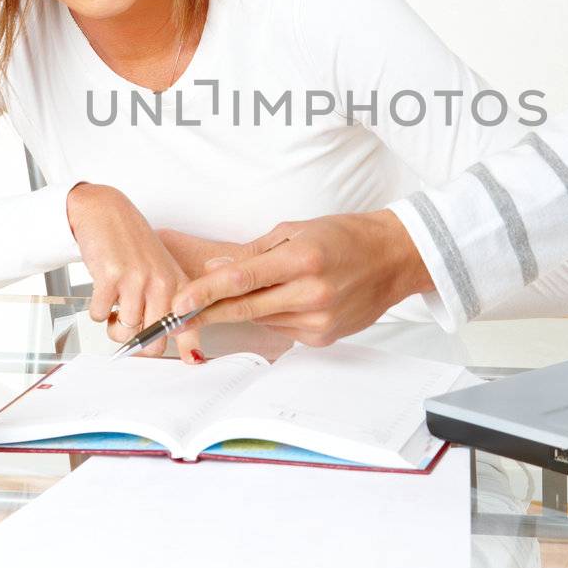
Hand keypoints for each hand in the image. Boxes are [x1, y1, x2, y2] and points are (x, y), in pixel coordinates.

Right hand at [65, 183, 201, 360]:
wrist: (105, 213)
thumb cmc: (133, 245)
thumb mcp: (160, 272)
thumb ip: (167, 305)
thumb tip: (173, 346)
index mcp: (177, 283)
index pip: (188, 324)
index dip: (188, 347)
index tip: (193, 361)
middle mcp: (160, 283)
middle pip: (153, 340)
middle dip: (136, 342)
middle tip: (129, 326)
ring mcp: (136, 280)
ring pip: (124, 331)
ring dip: (112, 327)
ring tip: (113, 308)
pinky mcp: (110, 277)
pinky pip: (99, 316)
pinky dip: (96, 311)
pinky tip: (102, 293)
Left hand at [170, 210, 432, 346]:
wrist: (392, 259)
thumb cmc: (345, 237)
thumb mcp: (296, 231)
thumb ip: (253, 253)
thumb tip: (215, 268)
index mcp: (302, 258)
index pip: (242, 280)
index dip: (206, 292)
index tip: (180, 301)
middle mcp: (311, 293)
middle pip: (245, 308)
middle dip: (207, 313)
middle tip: (175, 318)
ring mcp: (319, 319)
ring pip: (262, 320)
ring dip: (247, 309)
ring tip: (264, 288)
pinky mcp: (323, 337)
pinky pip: (282, 330)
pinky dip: (274, 316)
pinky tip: (290, 299)